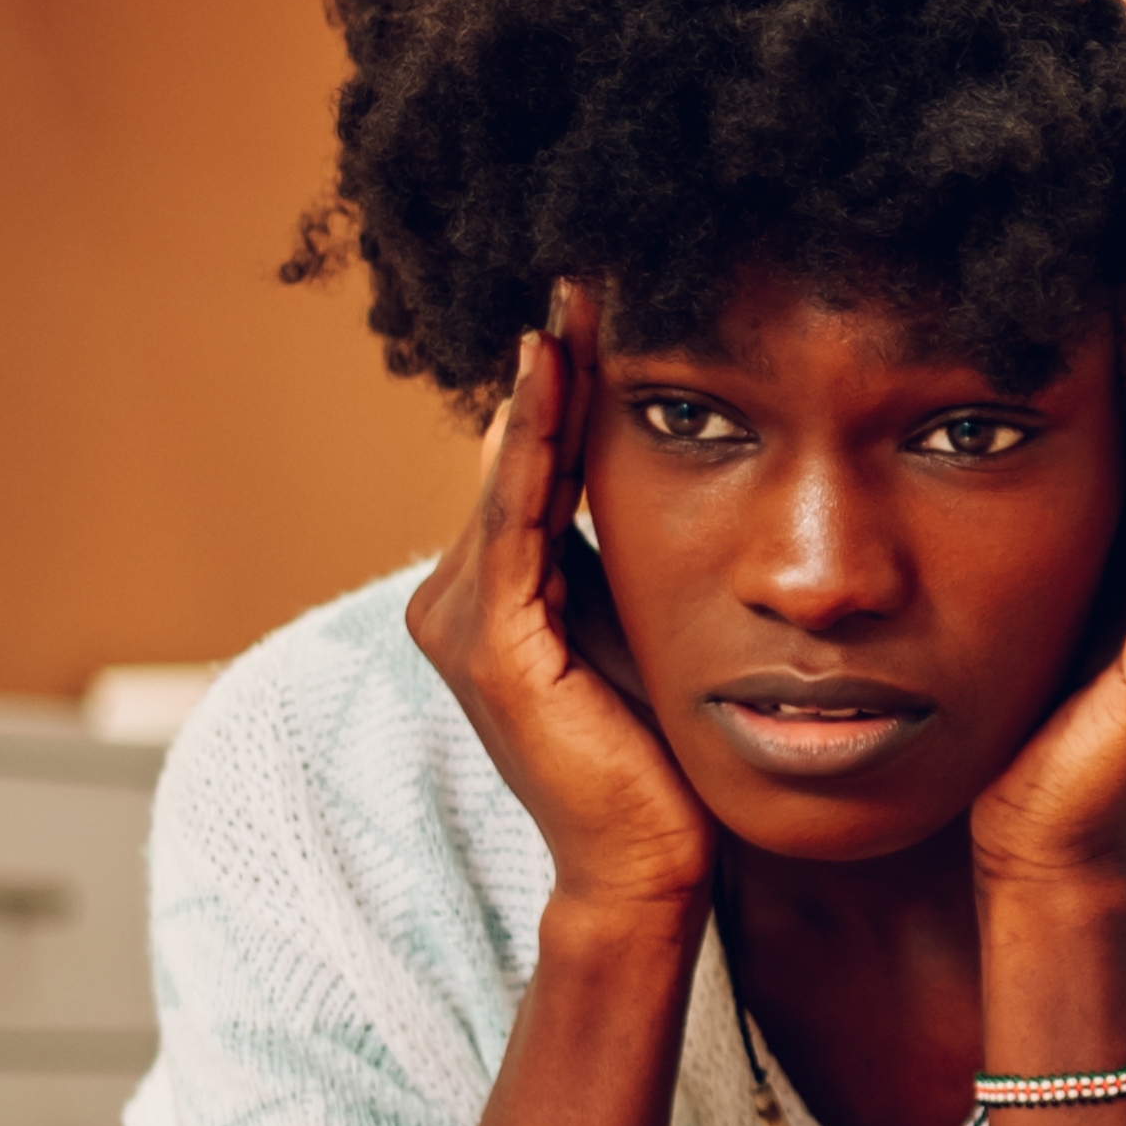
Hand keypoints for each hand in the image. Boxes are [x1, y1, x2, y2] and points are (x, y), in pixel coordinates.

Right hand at [408, 285, 710, 918]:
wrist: (653, 865)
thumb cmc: (664, 756)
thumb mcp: (648, 624)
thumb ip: (628, 556)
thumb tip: (667, 462)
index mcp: (496, 593)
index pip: (535, 461)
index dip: (569, 378)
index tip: (608, 292)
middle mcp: (458, 599)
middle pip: (516, 452)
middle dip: (554, 360)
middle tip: (593, 259)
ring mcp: (463, 622)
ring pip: (512, 473)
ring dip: (543, 381)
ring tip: (575, 293)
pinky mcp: (490, 647)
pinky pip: (516, 522)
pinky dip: (532, 445)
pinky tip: (549, 374)